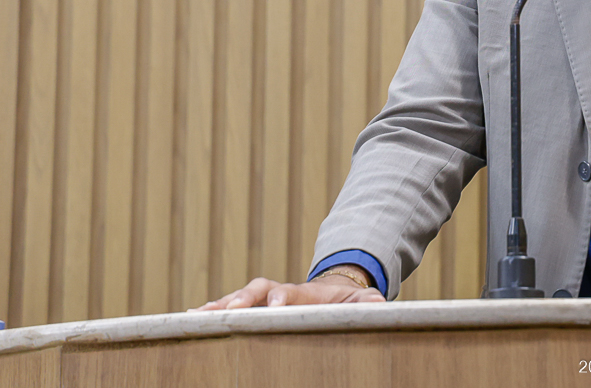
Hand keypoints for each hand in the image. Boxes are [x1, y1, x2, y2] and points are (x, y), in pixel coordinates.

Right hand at [189, 272, 384, 310]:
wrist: (332, 291)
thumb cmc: (344, 302)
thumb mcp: (358, 303)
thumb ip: (366, 302)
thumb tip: (379, 302)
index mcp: (304, 293)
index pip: (291, 292)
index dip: (282, 298)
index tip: (274, 306)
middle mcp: (280, 291)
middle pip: (258, 290)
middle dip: (243, 299)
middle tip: (229, 311)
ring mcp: (265, 297)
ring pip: (240, 298)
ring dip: (220, 306)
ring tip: (198, 315)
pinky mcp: (254, 306)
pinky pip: (231, 308)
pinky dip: (214, 311)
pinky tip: (193, 318)